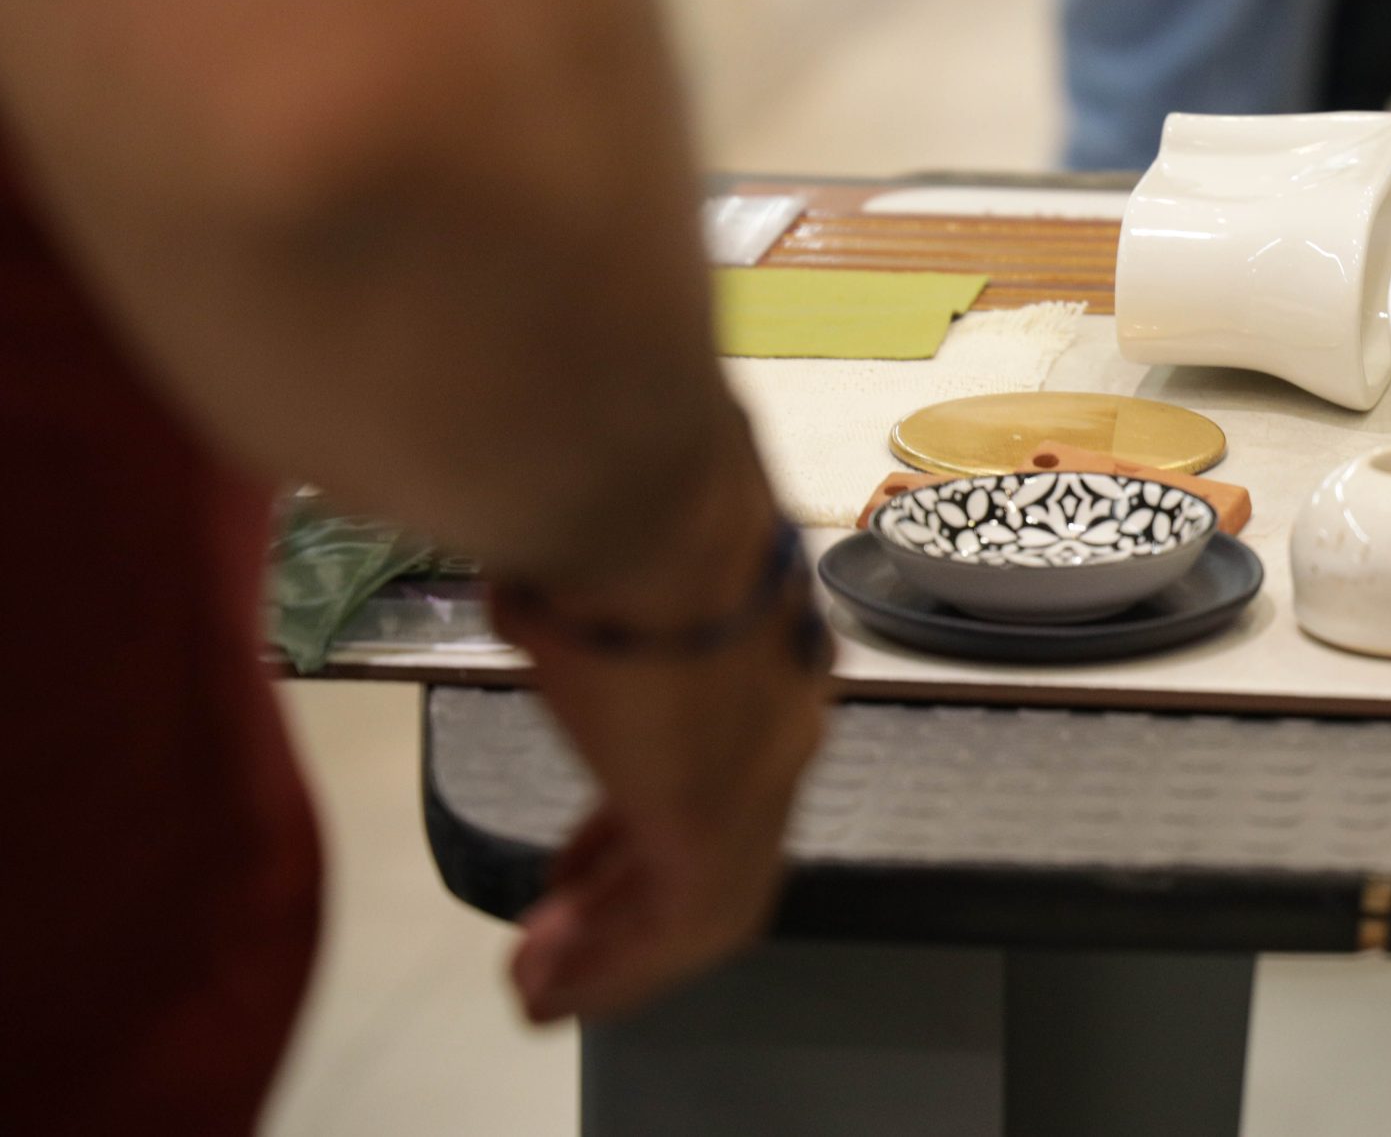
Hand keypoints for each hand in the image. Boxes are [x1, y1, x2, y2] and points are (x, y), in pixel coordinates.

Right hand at [490, 488, 829, 1023]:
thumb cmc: (608, 501)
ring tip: (538, 986)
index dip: (643, 827)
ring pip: (702, 901)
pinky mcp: (708, 811)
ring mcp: (755, 773)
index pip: (719, 770)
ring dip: (616, 952)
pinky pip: (676, 924)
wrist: (641, 486)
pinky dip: (617, 967)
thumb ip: (582, 603)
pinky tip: (554, 988)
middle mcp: (779, 726)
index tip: (580, 869)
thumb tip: (527, 592)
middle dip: (626, 904)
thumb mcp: (604, 559)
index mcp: (766, 661)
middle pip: (718, 848)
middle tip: (555, 944)